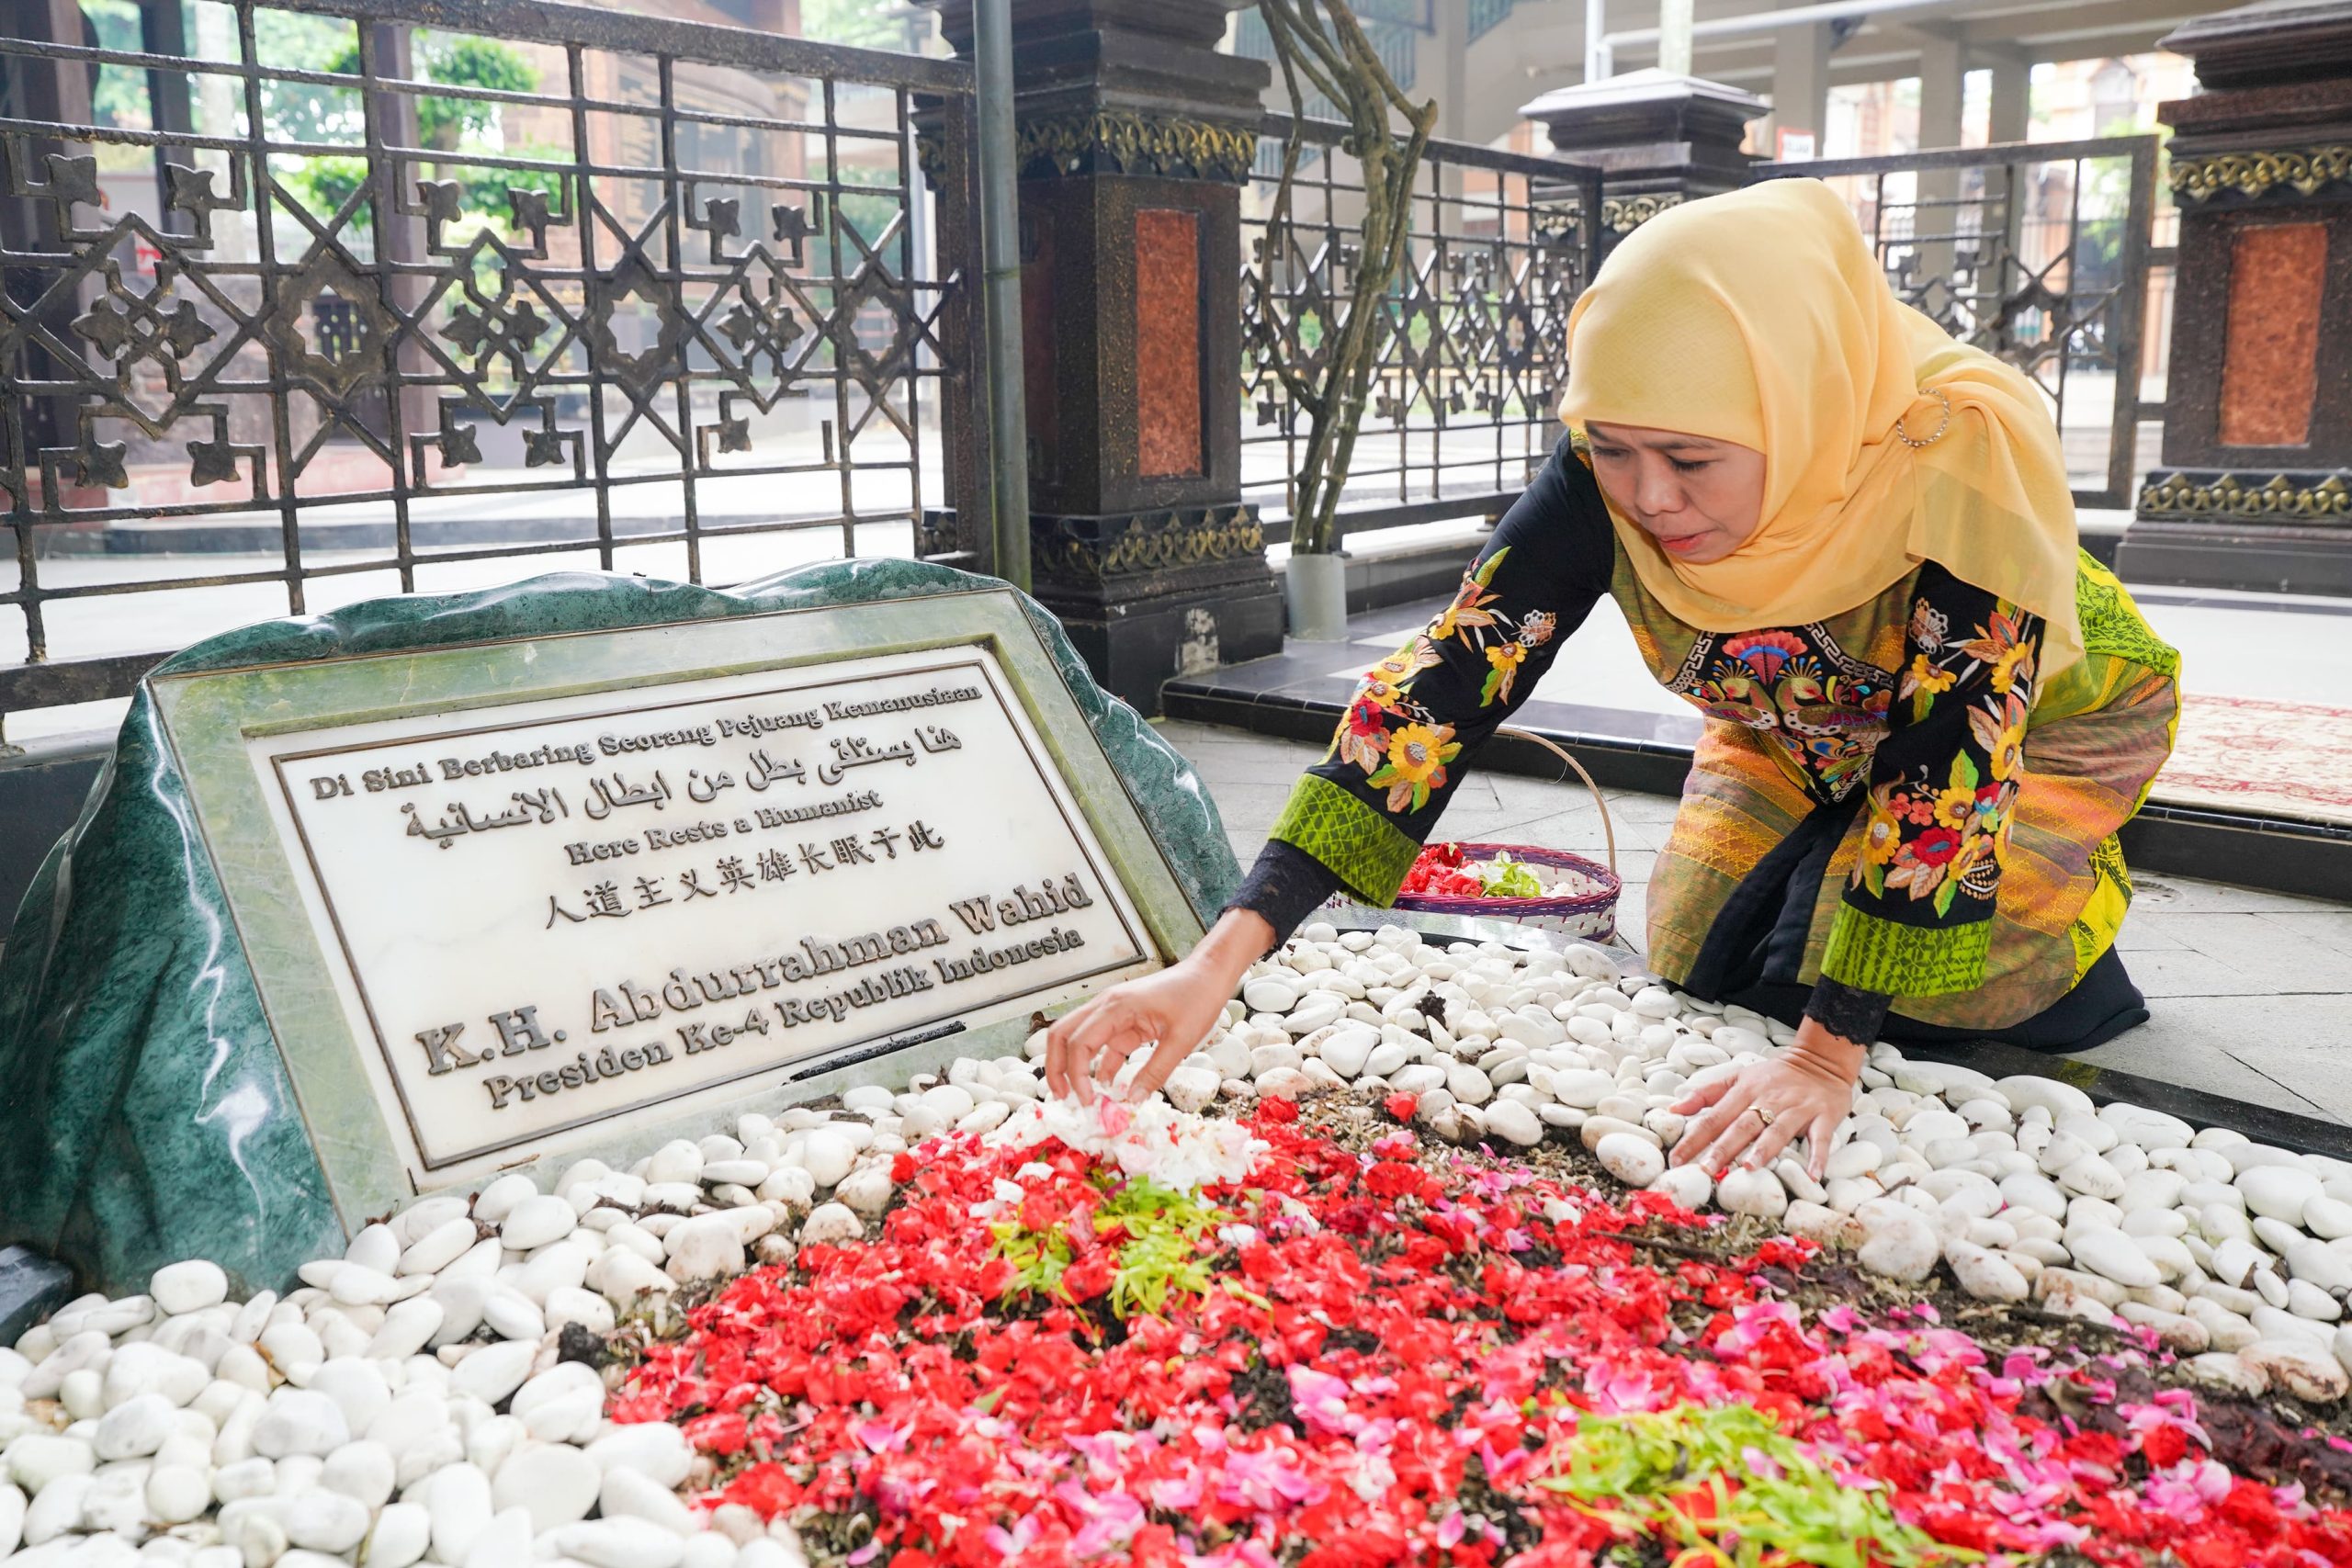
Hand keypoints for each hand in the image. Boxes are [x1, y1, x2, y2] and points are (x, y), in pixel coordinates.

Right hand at [1043, 910, 1271, 1103]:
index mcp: (1116, 1007)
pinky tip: (1106, 1086)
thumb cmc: (1197, 998)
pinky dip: (1099, 1065)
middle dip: (1057, 1067)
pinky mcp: (1124, 1021)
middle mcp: (1107, 1006)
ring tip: (1079, 1096)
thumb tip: (1132, 1100)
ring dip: (1073, 1066)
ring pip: (1077, 1038)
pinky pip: (1102, 1044)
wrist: (1209, 975)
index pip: (1078, 1042)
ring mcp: (1113, 1013)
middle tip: (1062, 1097)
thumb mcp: (1181, 1041)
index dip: (1076, 1074)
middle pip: (1063, 1034)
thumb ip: (1155, 1072)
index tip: (1086, 1100)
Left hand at [1667, 1017, 1864, 1181]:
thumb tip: (1674, 1109)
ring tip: (1750, 1167)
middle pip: (1743, 1125)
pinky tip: (1813, 1175)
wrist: (1821, 1061)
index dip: (1695, 1137)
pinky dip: (1818, 1156)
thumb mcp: (1738, 1077)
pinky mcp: (1824, 1116)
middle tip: (1707, 1169)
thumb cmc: (1774, 1076)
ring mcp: (1798, 1108)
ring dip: (1764, 1148)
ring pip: (1778, 1129)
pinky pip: (1821, 1137)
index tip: (1677, 1159)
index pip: (1715, 1116)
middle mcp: (1769, 1099)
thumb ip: (1706, 1093)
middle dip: (1724, 1147)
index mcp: (1745, 1090)